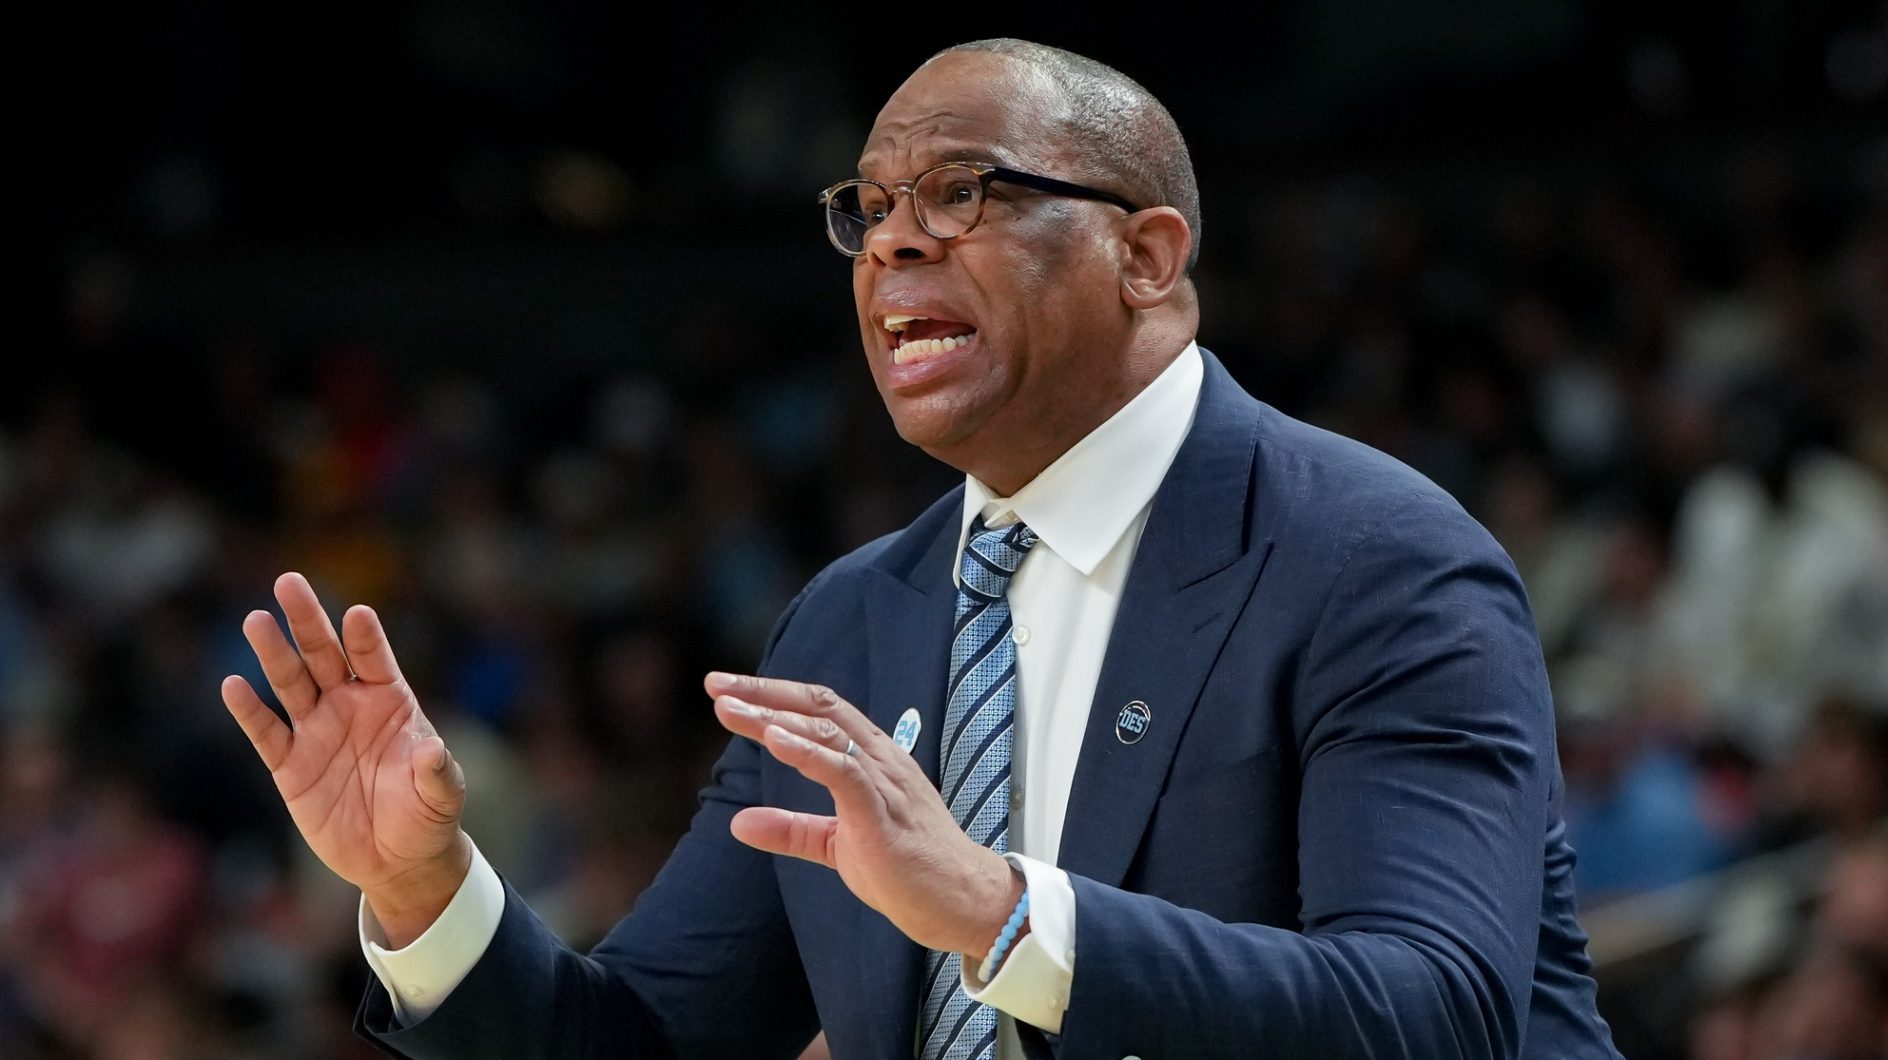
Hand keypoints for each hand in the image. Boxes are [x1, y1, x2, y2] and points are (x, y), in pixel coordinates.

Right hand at [222, 572, 469, 946]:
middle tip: (290, 582)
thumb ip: (437, 771)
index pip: (376, 659)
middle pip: (325, 655)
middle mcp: (350, 706)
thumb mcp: (442, 795)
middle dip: (308, 621)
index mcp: (391, 701)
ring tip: (256, 620)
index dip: (367, 638)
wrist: (397, 860)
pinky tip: (233, 685)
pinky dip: (249, 711)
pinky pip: (267, 734)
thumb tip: (432, 750)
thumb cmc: (427, 816)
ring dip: (274, 653)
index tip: (357, 615)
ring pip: (291, 683)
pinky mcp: (291, 766)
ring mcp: (318, 732)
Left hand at [706, 672, 1023, 957]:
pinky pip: (845, 773)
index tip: (728, 691)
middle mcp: (880, 760)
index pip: (821, 711)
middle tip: (716, 686)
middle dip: (764, 693)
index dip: (773, 695)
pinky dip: (808, 753)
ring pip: (829, 733)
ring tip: (730, 711)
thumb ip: (792, 829)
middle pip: (820, 708)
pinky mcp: (884, 814)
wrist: (961, 903)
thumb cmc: (910, 870)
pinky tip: (775, 740)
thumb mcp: (837, 846)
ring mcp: (885, 783)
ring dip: (775, 719)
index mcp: (872, 760)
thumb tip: (737, 822)